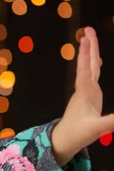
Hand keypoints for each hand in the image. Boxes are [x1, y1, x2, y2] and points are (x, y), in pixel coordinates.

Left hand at [51, 26, 112, 165]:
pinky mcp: (88, 98)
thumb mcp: (96, 129)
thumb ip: (113, 122)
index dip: (86, 55)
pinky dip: (94, 67)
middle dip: (88, 48)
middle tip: (87, 30)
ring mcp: (85, 93)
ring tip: (90, 39)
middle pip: (87, 65)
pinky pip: (92, 77)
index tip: (85, 39)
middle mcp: (83, 90)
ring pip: (89, 70)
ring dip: (90, 54)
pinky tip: (97, 62)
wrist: (62, 141)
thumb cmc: (76, 135)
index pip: (86, 70)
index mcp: (85, 94)